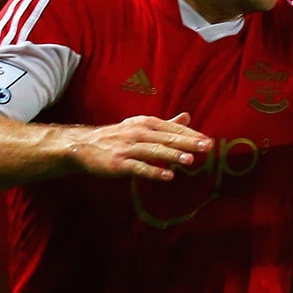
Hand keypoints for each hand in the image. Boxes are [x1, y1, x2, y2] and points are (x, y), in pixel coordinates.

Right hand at [70, 112, 209, 180]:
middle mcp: (138, 132)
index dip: (191, 134)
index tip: (209, 140)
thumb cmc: (118, 137)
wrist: (84, 146)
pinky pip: (139, 167)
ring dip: (172, 155)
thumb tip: (188, 116)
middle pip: (167, 138)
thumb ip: (166, 124)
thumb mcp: (142, 126)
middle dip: (188, 142)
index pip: (172, 128)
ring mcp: (128, 148)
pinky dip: (154, 171)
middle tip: (207, 147)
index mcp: (146, 123)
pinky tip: (168, 176)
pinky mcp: (120, 163)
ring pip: (154, 151)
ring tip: (190, 160)